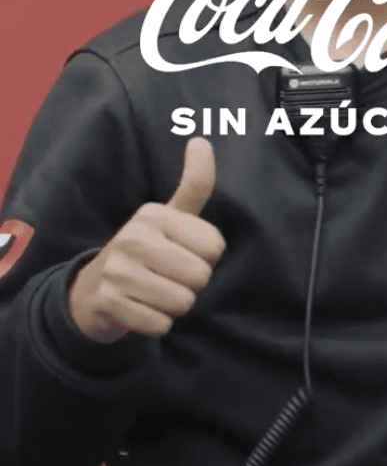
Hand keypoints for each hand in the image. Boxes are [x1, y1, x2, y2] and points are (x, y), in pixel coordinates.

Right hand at [67, 138, 223, 342]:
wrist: (92, 291)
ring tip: (154, 293)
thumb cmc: (144, 250)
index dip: (205, 258)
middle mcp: (133, 237)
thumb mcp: (169, 215)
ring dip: (174, 306)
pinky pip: (160, 325)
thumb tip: (201, 140)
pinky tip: (140, 310)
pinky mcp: (109, 303)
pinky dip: (156, 324)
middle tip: (167, 277)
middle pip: (201, 277)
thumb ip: (193, 184)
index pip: (215, 247)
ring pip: (182, 302)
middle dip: (191, 284)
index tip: (181, 253)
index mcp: (153, 214)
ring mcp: (117, 270)